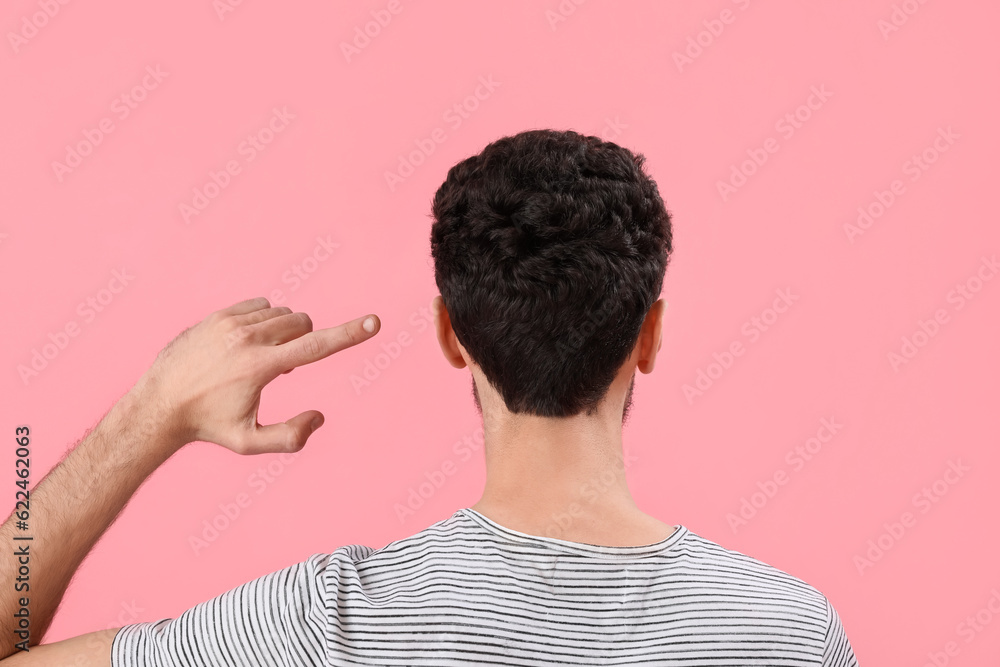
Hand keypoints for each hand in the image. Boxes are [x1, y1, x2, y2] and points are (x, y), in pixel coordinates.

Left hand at [130, 297, 379, 455]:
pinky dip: (265, 321)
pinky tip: (247, 344)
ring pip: (282, 314)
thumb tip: (319, 417)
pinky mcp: (218, 315)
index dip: (350, 334)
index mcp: (261, 366)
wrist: (159, 405)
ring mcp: (231, 322)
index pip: (317, 346)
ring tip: (261, 359)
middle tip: (281, 369)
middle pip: (303, 324)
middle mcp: (248, 338)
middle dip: (304, 341)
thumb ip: (289, 437)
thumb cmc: (208, 426)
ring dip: (285, 332)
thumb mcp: (248, 443)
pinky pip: (260, 306)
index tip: (375, 321)